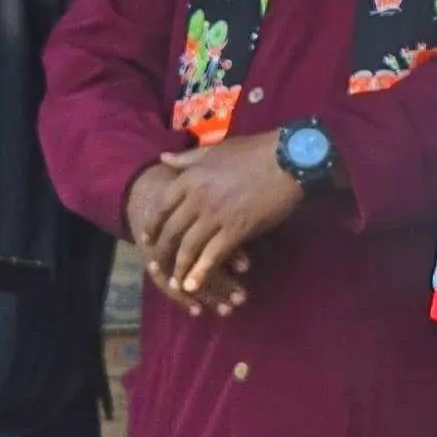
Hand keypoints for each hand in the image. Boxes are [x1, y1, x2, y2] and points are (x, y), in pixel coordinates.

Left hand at [147, 135, 309, 309]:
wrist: (288, 159)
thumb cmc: (254, 152)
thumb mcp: (215, 150)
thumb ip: (187, 158)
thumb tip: (163, 159)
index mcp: (191, 178)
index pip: (162, 206)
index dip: (152, 225)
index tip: (147, 239)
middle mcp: (197, 198)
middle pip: (172, 231)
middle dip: (162, 252)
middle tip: (157, 266)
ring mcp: (216, 215)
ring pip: (189, 247)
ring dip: (180, 268)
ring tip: (175, 283)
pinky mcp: (236, 230)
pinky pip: (213, 256)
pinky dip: (200, 273)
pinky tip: (193, 286)